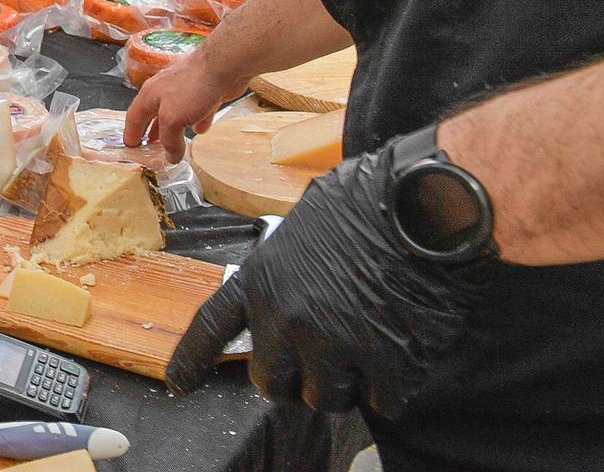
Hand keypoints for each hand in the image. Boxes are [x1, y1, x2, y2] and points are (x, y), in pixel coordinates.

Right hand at [123, 50, 245, 162]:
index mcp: (149, 95)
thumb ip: (170, 139)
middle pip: (152, 115)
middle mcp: (163, 91)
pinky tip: (200, 129)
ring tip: (172, 142)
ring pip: (174, 114)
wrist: (222, 67)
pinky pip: (196, 111)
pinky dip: (195, 122)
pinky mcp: (203, 93)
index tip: (130, 146)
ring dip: (172, 129)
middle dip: (150, 132)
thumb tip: (170, 157)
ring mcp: (183, 91)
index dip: (131, 133)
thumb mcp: (173, 118)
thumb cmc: (192, 86)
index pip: (134, 117)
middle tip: (149, 147)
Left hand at [167, 135, 492, 413]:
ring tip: (366, 346)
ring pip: (325, 399)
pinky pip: (380, 402)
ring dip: (345, 384)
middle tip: (320, 361)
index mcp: (260, 279)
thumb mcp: (302, 230)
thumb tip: (291, 301)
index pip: (211, 328)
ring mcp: (334, 345)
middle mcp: (286, 318)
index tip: (179, 385)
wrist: (424, 205)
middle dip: (294, 378)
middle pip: (271, 382)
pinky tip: (402, 351)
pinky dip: (391, 386)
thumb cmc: (368, 202)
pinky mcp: (385, 366)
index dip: (192, 360)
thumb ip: (286, 274)